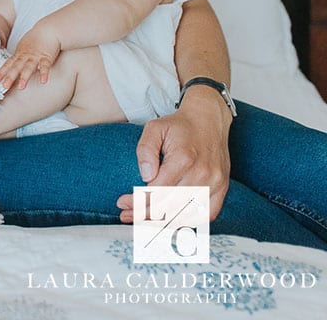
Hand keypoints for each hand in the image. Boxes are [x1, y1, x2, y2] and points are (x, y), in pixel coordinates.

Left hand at [0, 27, 59, 88]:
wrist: (47, 29)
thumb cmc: (36, 38)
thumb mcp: (23, 47)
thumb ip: (18, 57)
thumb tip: (12, 65)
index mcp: (19, 54)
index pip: (8, 64)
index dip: (1, 72)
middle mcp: (25, 56)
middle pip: (16, 67)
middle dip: (10, 77)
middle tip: (4, 87)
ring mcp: (35, 57)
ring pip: (29, 67)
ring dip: (25, 77)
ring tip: (21, 87)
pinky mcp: (46, 57)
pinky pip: (45, 66)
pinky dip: (44, 73)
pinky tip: (43, 81)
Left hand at [115, 88, 231, 222]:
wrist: (209, 119)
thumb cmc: (178, 125)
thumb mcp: (154, 128)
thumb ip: (145, 150)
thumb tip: (145, 176)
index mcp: (183, 159)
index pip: (156, 191)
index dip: (137, 201)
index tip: (122, 203)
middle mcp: (202, 174)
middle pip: (170, 206)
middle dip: (144, 214)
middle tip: (126, 215)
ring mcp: (215, 183)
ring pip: (186, 214)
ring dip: (162, 223)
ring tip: (142, 223)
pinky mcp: (222, 188)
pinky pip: (206, 215)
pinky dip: (188, 221)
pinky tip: (170, 222)